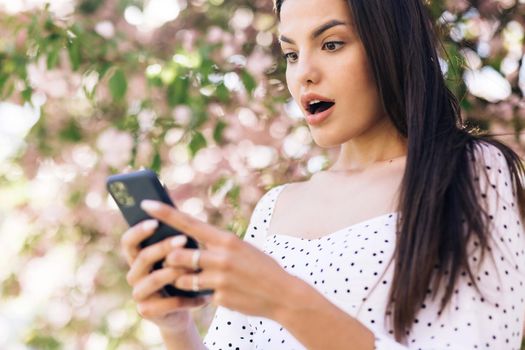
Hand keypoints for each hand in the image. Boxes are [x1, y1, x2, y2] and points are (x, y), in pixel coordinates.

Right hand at [121, 219, 210, 331]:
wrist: (182, 309)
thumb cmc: (182, 275)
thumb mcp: (179, 256)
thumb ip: (176, 242)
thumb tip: (184, 219)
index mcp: (138, 258)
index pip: (128, 242)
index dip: (138, 231)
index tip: (155, 222)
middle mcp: (134, 275)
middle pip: (143, 257)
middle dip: (163, 247)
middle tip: (183, 239)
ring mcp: (139, 294)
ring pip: (154, 279)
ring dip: (175, 271)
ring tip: (194, 266)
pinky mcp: (147, 311)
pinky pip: (168, 302)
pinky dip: (188, 298)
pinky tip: (203, 296)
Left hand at [141, 200, 295, 319]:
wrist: (283, 294)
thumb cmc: (261, 267)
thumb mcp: (242, 248)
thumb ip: (217, 244)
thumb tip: (192, 242)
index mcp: (226, 239)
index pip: (188, 223)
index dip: (165, 213)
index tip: (146, 204)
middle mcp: (221, 256)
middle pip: (177, 254)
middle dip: (172, 259)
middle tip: (178, 262)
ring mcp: (219, 278)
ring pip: (182, 277)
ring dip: (184, 279)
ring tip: (199, 279)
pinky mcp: (219, 297)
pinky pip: (199, 294)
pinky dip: (204, 294)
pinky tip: (223, 292)